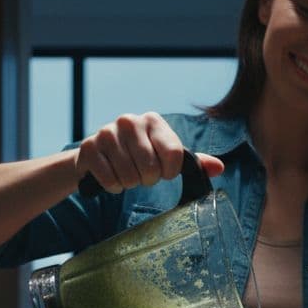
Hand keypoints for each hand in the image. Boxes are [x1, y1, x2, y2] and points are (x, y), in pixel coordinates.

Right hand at [75, 112, 223, 193]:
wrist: (97, 156)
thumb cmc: (138, 156)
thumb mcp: (165, 156)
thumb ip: (191, 162)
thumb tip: (219, 168)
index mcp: (153, 120)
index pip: (173, 154)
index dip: (170, 172)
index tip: (164, 173)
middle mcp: (129, 121)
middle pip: (150, 169)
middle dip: (148, 180)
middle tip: (142, 175)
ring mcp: (106, 133)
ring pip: (129, 177)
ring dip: (129, 184)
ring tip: (127, 175)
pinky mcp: (88, 148)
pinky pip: (109, 181)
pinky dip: (113, 186)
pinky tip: (111, 177)